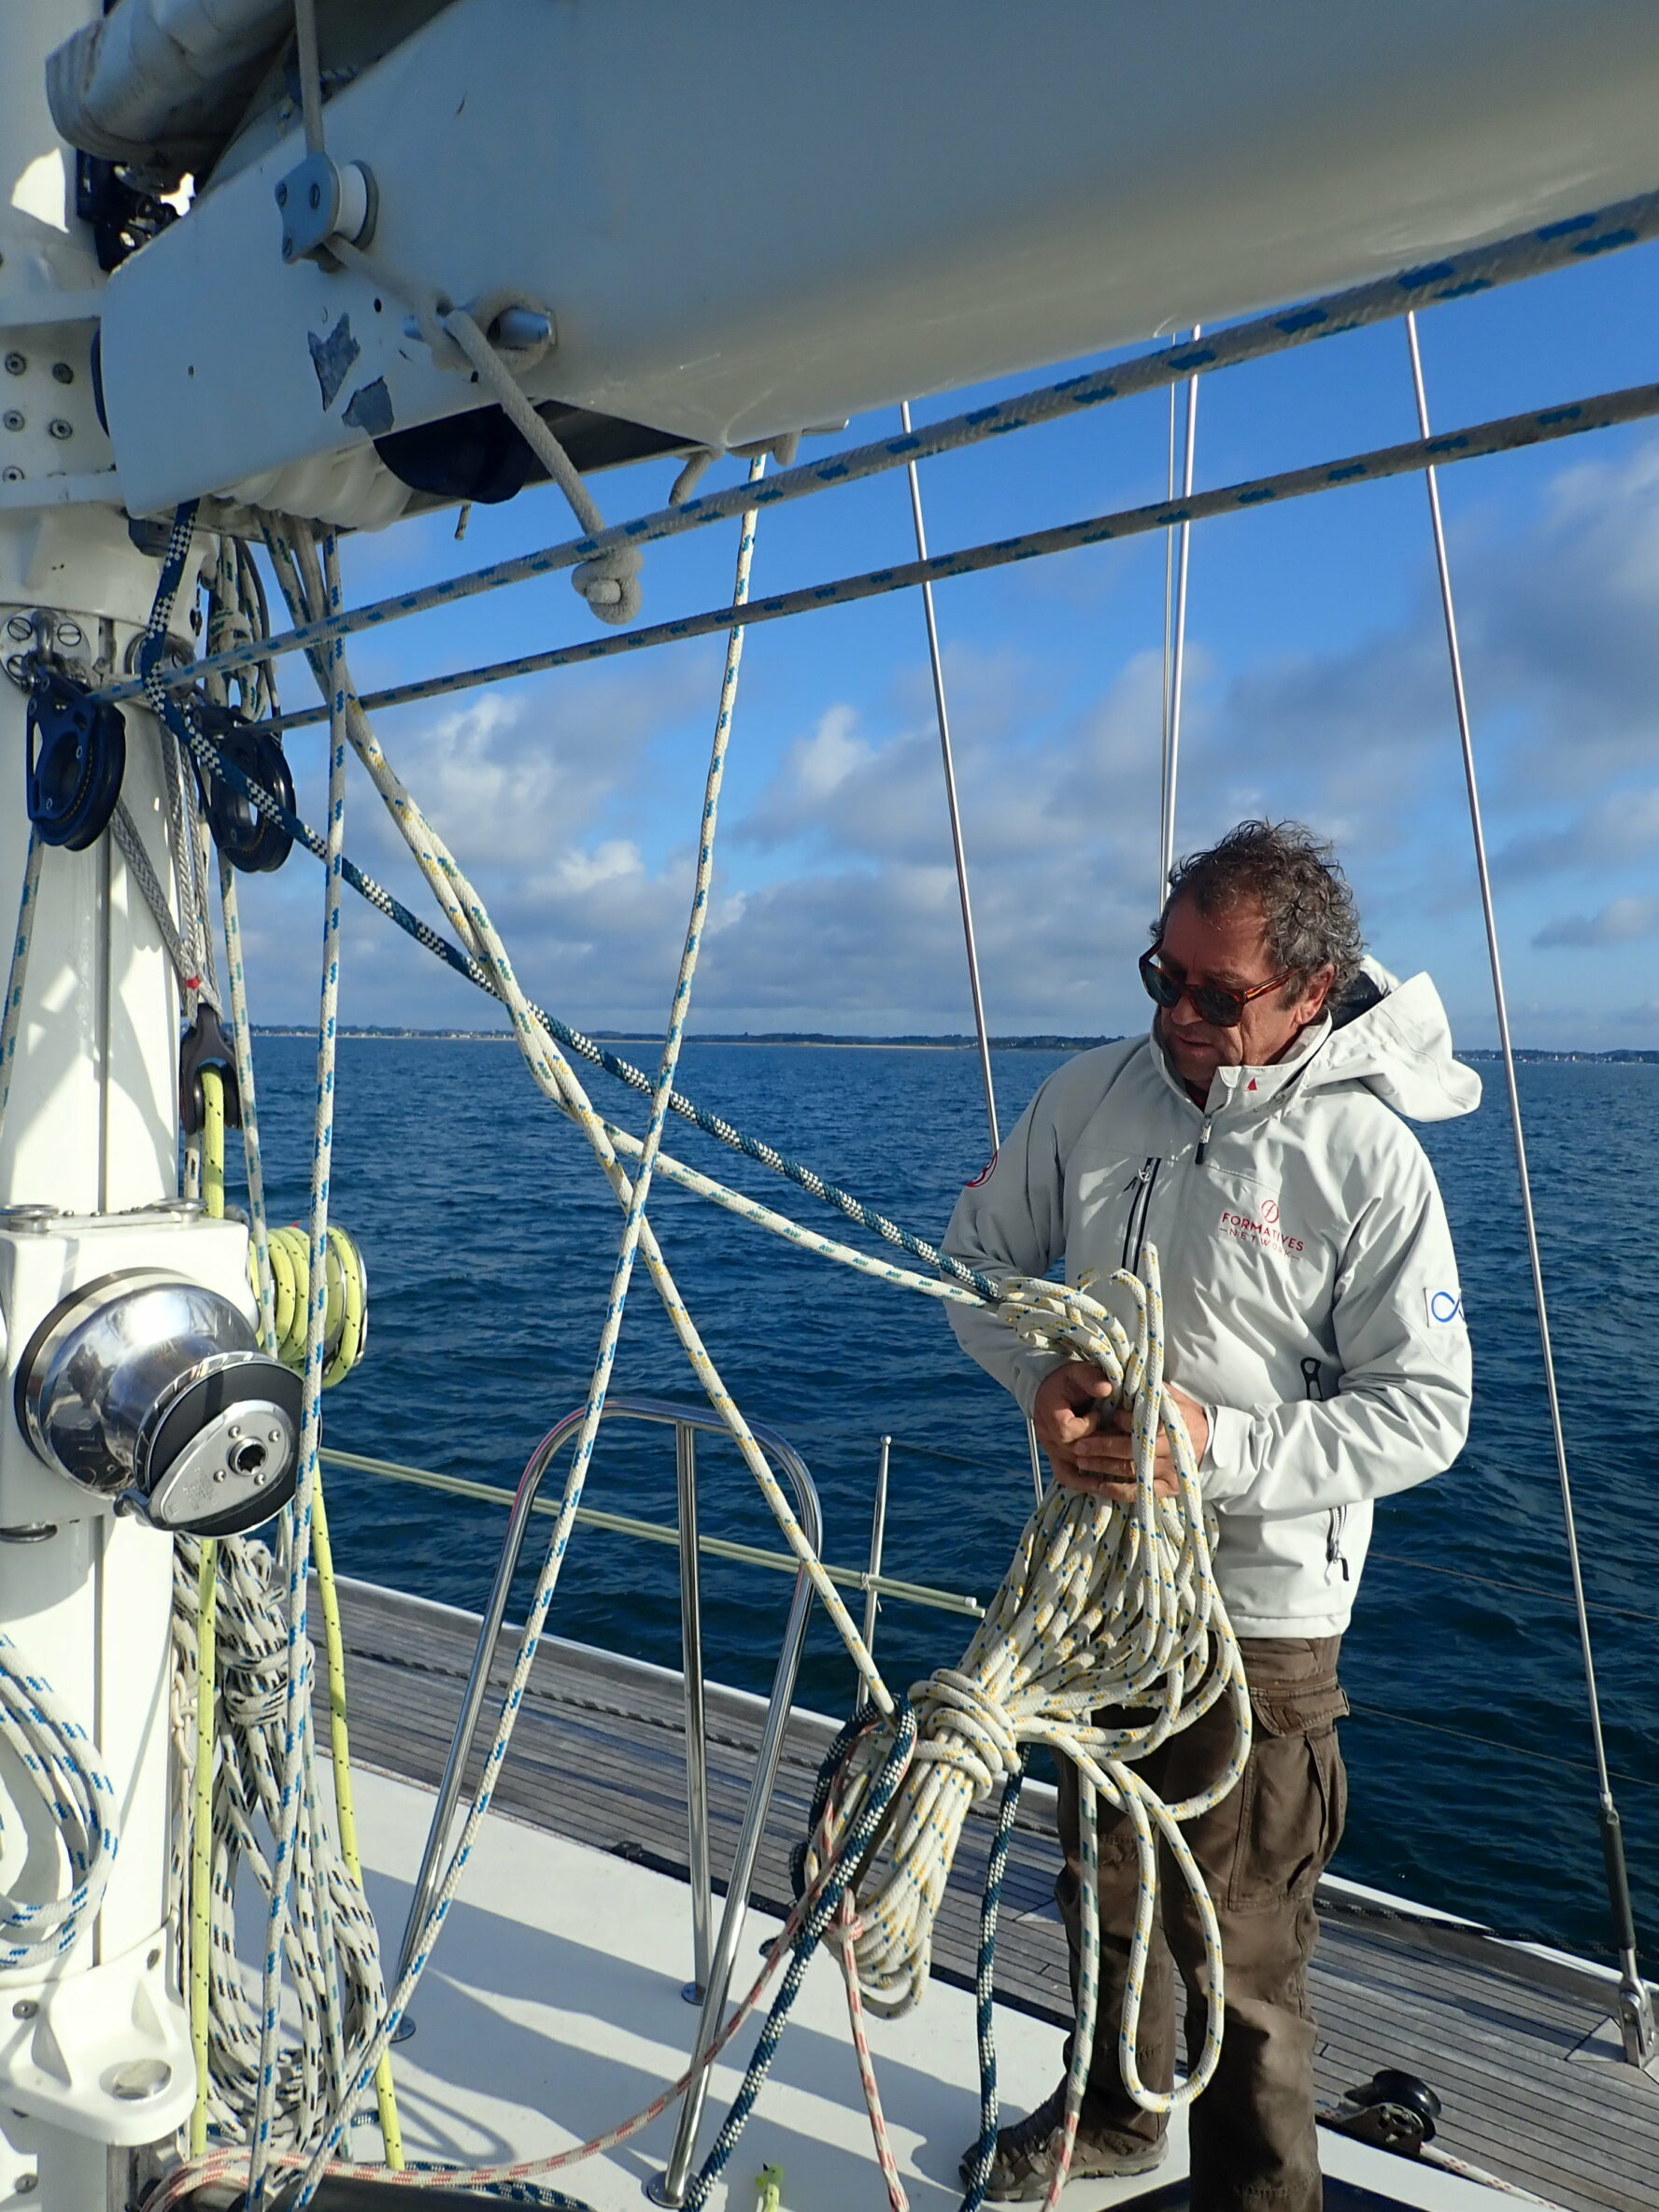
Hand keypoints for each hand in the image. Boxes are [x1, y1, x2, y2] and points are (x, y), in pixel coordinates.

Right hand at [1031, 1362, 1117, 1480]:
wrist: (1054, 1388)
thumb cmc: (1069, 1380)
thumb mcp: (1079, 1372)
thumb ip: (1090, 1378)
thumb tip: (1107, 1388)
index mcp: (1049, 1413)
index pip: (1067, 1431)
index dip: (1087, 1426)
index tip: (1100, 1414)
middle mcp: (1045, 1434)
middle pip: (1072, 1452)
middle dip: (1098, 1450)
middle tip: (1119, 1443)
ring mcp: (1049, 1448)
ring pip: (1071, 1467)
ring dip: (1095, 1468)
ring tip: (1117, 1470)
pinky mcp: (1055, 1457)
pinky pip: (1065, 1476)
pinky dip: (1082, 1483)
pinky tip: (1100, 1486)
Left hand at [1060, 1385, 1209, 1505]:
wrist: (1212, 1442)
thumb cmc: (1185, 1415)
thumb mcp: (1172, 1397)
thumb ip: (1150, 1391)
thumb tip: (1123, 1378)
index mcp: (1171, 1424)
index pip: (1142, 1423)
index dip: (1122, 1421)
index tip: (1106, 1416)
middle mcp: (1170, 1449)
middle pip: (1131, 1450)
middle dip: (1102, 1448)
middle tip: (1079, 1446)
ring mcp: (1169, 1471)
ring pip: (1132, 1471)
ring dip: (1104, 1468)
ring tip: (1081, 1461)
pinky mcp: (1168, 1488)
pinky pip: (1140, 1492)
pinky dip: (1118, 1491)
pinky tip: (1100, 1485)